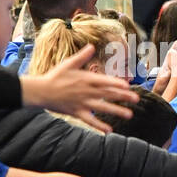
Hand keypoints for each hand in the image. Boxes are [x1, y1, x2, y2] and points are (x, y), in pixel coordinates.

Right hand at [19, 44, 135, 130]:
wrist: (40, 91)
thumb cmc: (54, 76)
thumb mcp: (68, 64)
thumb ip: (82, 56)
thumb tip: (91, 46)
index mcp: (85, 79)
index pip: (104, 81)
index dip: (116, 83)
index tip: (128, 86)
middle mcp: (86, 91)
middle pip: (108, 94)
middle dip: (123, 97)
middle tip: (137, 99)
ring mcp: (82, 103)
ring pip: (102, 107)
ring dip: (116, 111)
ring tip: (129, 115)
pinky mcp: (77, 112)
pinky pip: (90, 120)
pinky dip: (99, 125)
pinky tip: (109, 130)